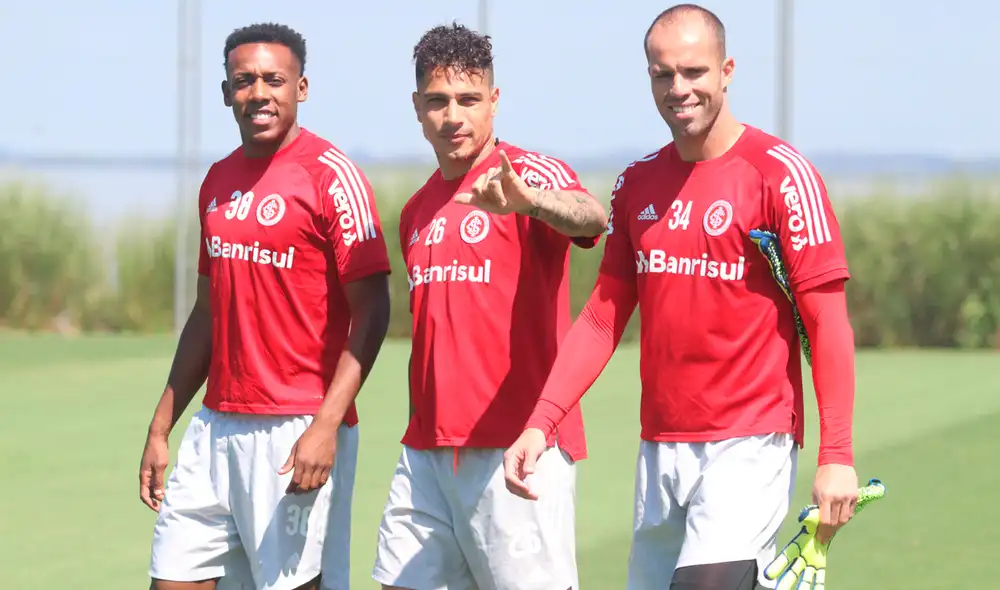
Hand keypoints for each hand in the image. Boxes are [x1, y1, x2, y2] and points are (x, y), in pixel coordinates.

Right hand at [139, 433, 169, 511]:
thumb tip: (158, 496)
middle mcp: (144, 476)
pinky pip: (155, 481)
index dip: (150, 504)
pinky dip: (159, 487)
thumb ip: (158, 481)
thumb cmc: (158, 451)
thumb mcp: (160, 467)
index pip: (144, 495)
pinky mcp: (153, 468)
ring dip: (157, 494)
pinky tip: (166, 489)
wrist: (157, 437)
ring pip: (152, 487)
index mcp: (144, 477)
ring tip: (166, 500)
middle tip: (164, 507)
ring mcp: (148, 472)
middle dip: (154, 501)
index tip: (158, 510)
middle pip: (147, 493)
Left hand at [278, 422, 337, 493]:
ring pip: (315, 484)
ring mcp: (321, 466)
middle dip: (300, 491)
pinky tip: (316, 484)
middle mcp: (311, 465)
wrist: (324, 429)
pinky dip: (319, 484)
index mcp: (301, 460)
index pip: (295, 480)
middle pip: (305, 485)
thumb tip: (281, 472)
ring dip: (309, 489)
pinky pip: (324, 480)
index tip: (289, 491)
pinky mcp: (329, 465)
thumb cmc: (308, 436)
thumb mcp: (295, 447)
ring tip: (306, 489)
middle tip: (296, 491)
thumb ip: (289, 462)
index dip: (291, 488)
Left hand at [454, 150, 535, 214]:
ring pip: (493, 183)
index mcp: (482, 182)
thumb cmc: (504, 203)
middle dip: (492, 197)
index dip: (483, 197)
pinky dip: (503, 159)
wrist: (521, 204)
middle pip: (483, 186)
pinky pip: (505, 165)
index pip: (475, 188)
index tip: (491, 203)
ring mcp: (498, 173)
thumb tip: (454, 199)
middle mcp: (489, 175)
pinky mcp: (509, 173)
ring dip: (499, 194)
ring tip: (506, 198)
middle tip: (500, 201)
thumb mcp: (486, 205)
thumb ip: (470, 201)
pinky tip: (501, 153)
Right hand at [502, 428, 548, 499]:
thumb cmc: (534, 439)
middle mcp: (509, 464)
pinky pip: (517, 482)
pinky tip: (531, 492)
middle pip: (510, 483)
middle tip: (533, 496)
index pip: (509, 476)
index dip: (517, 484)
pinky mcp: (517, 469)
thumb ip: (530, 462)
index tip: (528, 489)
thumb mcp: (533, 450)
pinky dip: (523, 488)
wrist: (535, 433)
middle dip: (520, 491)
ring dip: (521, 492)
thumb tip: (528, 473)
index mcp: (510, 458)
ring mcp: (512, 467)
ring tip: (534, 496)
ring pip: (513, 484)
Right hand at [763, 504, 828, 589]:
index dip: (777, 566)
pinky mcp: (819, 566)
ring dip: (802, 588)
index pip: (784, 558)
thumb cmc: (815, 520)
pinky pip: (819, 579)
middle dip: (785, 583)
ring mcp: (809, 563)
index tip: (768, 575)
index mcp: (795, 546)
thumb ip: (808, 518)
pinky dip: (818, 587)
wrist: (824, 524)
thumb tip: (803, 518)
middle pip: (791, 573)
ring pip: (804, 579)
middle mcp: (800, 557)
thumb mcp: (811, 517)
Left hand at [764, 478, 885, 589]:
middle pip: (836, 522)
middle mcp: (838, 499)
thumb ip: (817, 505)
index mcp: (825, 497)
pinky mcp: (855, 496)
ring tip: (832, 529)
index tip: (820, 538)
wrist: (836, 461)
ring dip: (838, 526)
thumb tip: (817, 520)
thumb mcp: (815, 490)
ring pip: (845, 519)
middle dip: (829, 532)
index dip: (822, 531)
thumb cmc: (822, 476)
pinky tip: (840, 519)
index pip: (825, 520)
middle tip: (825, 537)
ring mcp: (848, 498)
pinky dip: (845, 517)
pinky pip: (851, 512)